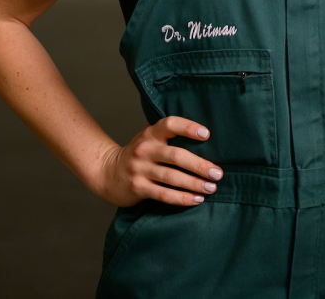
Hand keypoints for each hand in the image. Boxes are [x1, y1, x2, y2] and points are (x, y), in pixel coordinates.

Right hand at [92, 117, 224, 206]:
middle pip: (176, 156)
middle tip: (217, 173)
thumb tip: (206, 139)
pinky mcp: (138, 187)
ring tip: (211, 188)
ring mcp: (140, 169)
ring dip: (194, 183)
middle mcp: (145, 149)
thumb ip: (168, 135)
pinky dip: (182, 198)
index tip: (206, 134)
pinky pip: (164, 194)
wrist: (107, 172)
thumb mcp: (149, 138)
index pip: (170, 125)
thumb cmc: (139, 154)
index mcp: (151, 134)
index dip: (188, 127)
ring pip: (172, 177)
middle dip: (199, 165)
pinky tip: (196, 200)